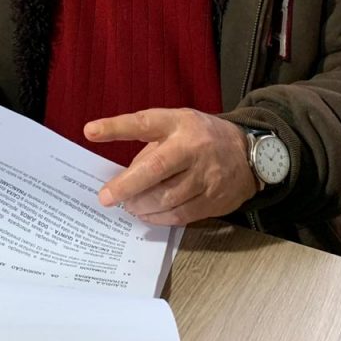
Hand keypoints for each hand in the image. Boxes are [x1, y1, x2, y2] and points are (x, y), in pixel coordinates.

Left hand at [84, 108, 257, 225]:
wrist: (249, 154)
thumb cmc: (202, 137)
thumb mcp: (178, 127)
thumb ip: (152, 147)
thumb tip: (124, 178)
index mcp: (179, 123)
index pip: (144, 123)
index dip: (116, 127)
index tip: (90, 131)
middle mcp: (193, 148)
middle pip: (156, 168)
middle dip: (127, 185)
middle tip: (106, 197)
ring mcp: (206, 176)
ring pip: (166, 197)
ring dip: (141, 205)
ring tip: (128, 206)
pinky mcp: (213, 200)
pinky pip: (180, 214)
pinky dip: (158, 218)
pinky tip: (146, 215)